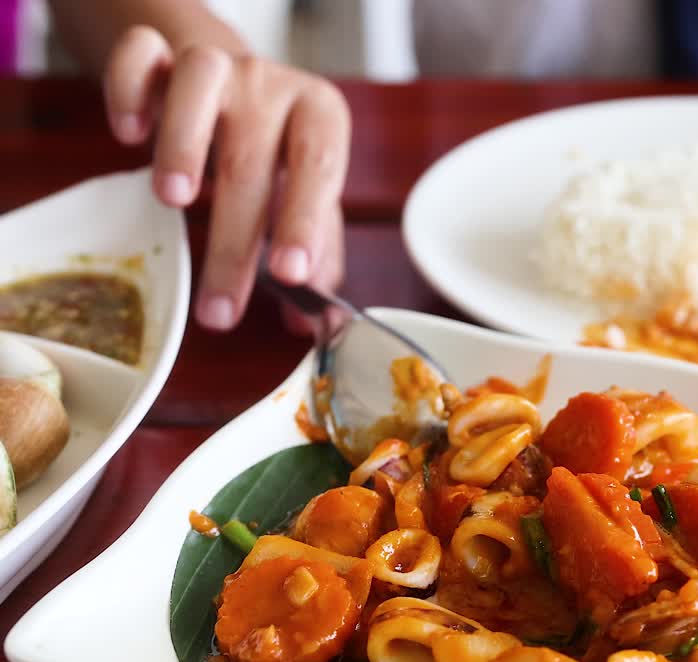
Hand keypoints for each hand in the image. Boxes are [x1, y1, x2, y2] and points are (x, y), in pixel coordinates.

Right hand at [102, 26, 349, 331]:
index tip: (290, 276)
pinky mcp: (161, 51)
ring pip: (200, 89)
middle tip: (218, 309)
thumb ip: (314, 251)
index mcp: (320, 117)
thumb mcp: (302, 193)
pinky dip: (129, 90)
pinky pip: (140, 56)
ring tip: (175, 202)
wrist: (230, 83)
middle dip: (234, 241)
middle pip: (251, 159)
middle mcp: (272, 85)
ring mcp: (217, 64)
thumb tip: (317, 325)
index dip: (305, 223)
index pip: (320, 170)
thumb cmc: (273, 150)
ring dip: (184, 146)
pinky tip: (128, 135)